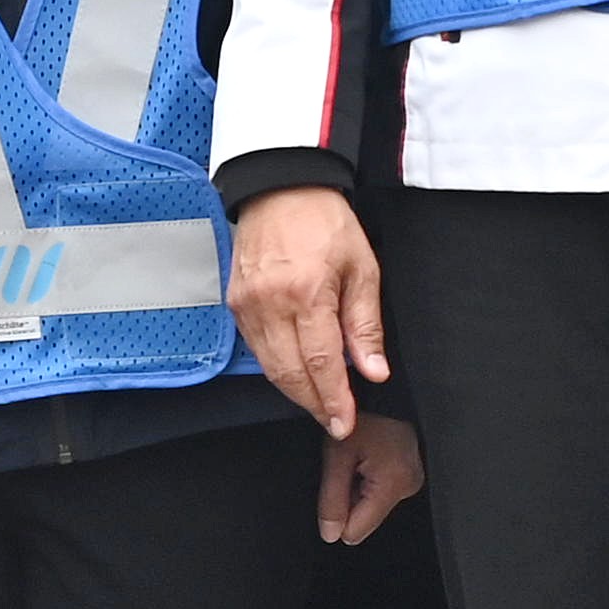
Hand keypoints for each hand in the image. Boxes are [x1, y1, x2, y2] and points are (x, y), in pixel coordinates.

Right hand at [236, 192, 389, 431]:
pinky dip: (277, 368)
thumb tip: (372, 371)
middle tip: (334, 421)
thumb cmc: (325, 222)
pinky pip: (256, 348)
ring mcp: (248, 305)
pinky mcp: (235, 303)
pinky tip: (296, 374)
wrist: (280, 187)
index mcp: (307, 293)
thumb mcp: (361, 268)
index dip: (334, 399)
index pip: (321, 363)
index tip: (345, 422)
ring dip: (295, 391)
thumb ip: (365, 325)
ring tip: (319, 403)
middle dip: (314, 404)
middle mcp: (271, 304)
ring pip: (270, 366)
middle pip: (291, 373)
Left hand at [317, 414, 423, 545]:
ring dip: (358, 487)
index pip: (357, 531)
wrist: (384, 391)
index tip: (334, 485)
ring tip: (358, 457)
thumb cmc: (363, 414)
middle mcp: (409, 487)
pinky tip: (366, 458)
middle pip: (365, 518)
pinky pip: (382, 491)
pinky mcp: (411, 473)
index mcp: (393, 485)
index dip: (337, 515)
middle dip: (349, 498)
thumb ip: (332, 501)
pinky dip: (369, 480)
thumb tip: (330, 534)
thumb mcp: (337, 456)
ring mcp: (413, 480)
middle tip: (347, 464)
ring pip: (372, 505)